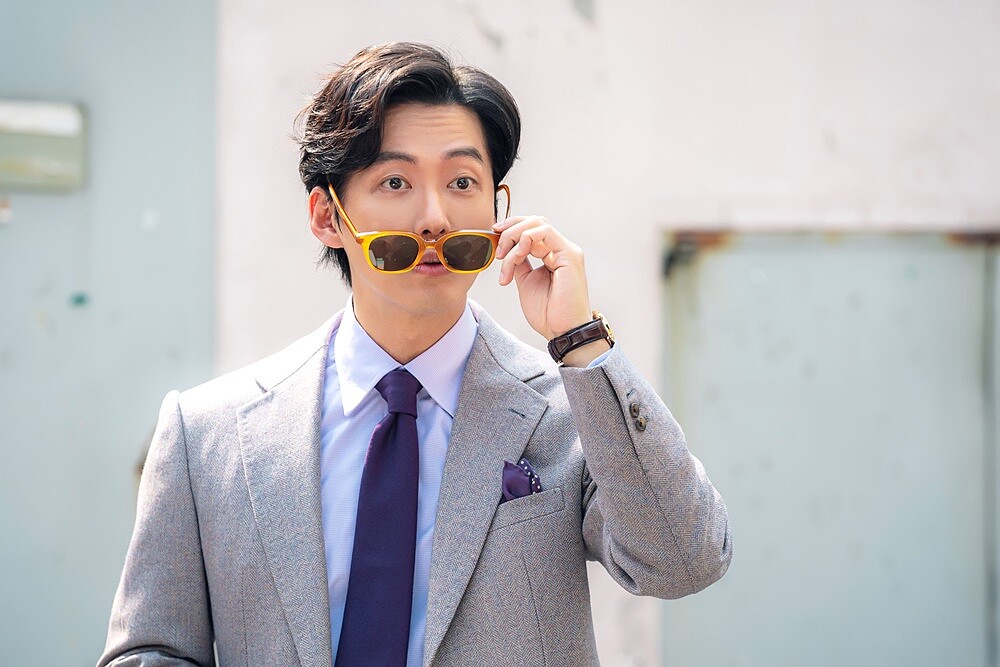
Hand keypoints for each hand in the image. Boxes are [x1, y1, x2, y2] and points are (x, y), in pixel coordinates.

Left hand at [493, 215, 592, 341]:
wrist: (562, 331)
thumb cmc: (549, 314)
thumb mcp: (526, 282)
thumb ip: (520, 264)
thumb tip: (508, 251)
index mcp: (553, 255)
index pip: (533, 229)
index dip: (511, 229)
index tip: (495, 236)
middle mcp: (561, 250)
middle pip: (535, 221)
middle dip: (510, 228)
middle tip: (497, 246)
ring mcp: (567, 251)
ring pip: (538, 223)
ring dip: (514, 236)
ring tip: (505, 258)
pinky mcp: (569, 255)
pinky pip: (544, 232)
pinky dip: (525, 240)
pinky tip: (517, 256)